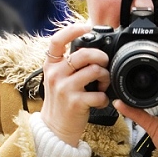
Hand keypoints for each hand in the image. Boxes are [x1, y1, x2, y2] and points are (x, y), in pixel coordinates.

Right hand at [40, 23, 110, 146]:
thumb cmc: (62, 100)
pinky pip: (99, 94)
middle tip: (104, 64)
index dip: (73, 30)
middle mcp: (56, 74)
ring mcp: (65, 88)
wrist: (54, 129)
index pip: (57, 40)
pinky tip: (100, 101)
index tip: (87, 27)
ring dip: (105, 77)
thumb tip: (92, 47)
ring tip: (103, 84)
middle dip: (101, 56)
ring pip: (95, 71)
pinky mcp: (75, 102)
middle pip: (84, 53)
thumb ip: (69, 63)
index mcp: (52, 65)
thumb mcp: (58, 78)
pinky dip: (105, 98)